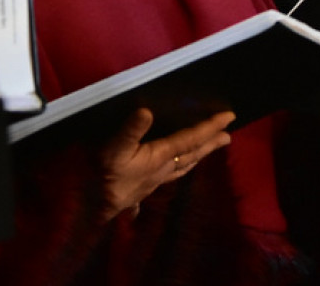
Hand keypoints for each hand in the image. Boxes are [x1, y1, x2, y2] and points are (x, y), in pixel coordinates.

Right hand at [97, 108, 234, 221]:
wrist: (91, 208)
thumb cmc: (103, 176)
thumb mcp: (114, 149)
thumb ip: (130, 130)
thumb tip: (146, 111)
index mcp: (160, 157)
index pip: (190, 139)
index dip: (210, 127)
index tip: (228, 117)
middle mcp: (163, 169)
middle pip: (192, 154)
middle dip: (210, 143)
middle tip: (228, 136)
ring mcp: (155, 181)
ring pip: (183, 167)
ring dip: (198, 157)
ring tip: (208, 151)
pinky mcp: (144, 189)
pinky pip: (169, 177)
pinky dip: (177, 172)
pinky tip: (172, 175)